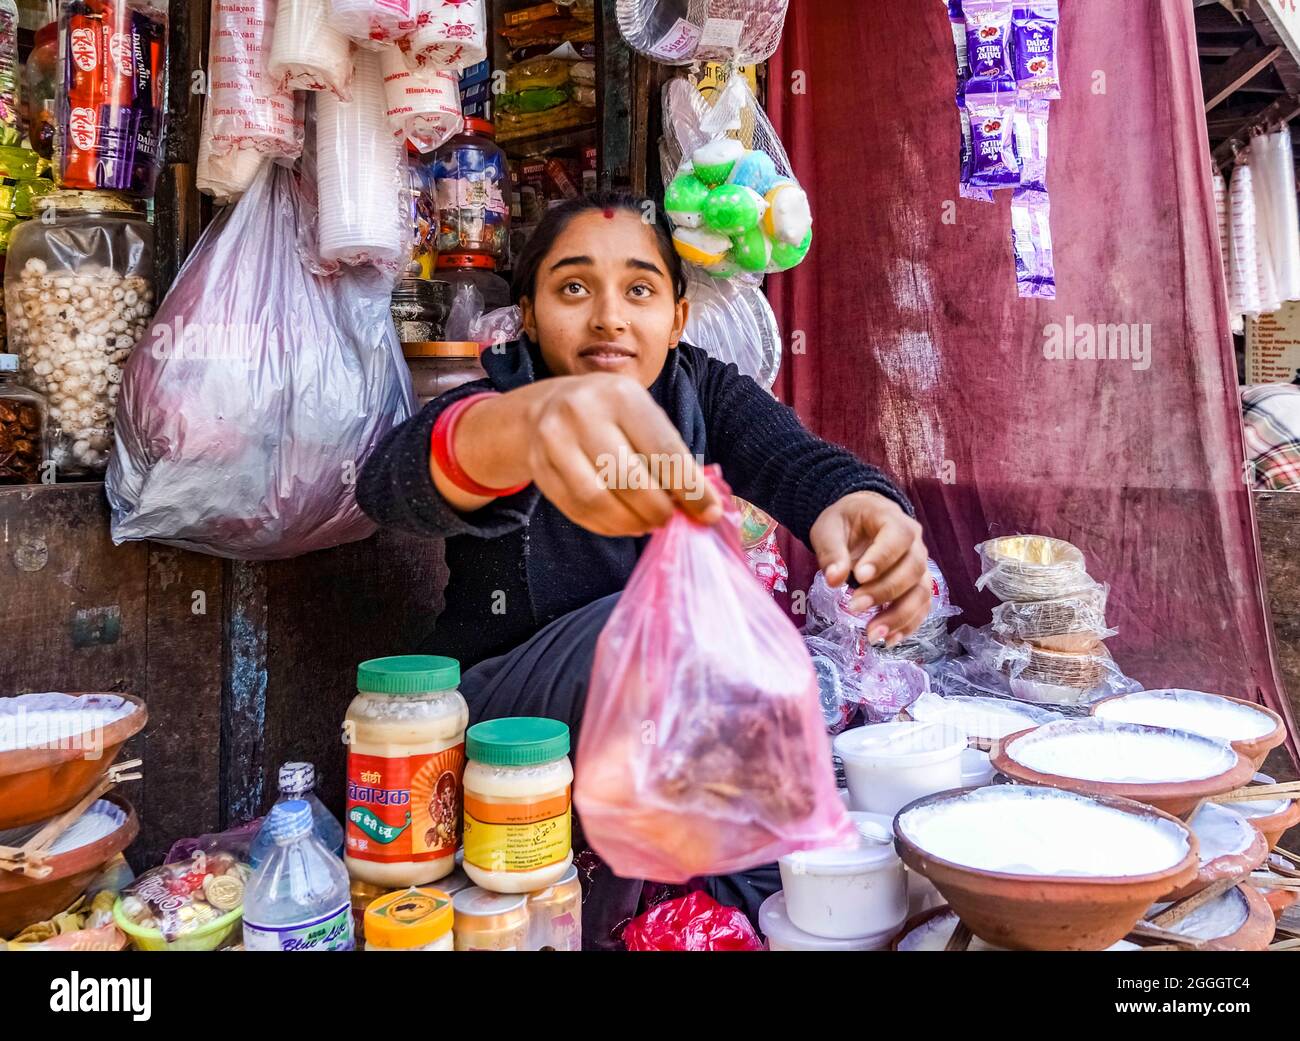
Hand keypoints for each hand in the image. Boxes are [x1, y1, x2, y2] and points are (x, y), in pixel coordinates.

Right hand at [522, 374, 723, 536]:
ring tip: (647, 523)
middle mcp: (584, 412)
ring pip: (599, 500)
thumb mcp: (642, 416)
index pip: (663, 451)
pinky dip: (607, 525)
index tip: (708, 513)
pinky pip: (578, 510)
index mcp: (622, 395)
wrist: (545, 406)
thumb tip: (702, 503)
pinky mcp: (540, 467)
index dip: (689, 489)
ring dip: (631, 521)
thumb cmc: (610, 414)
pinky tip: (623, 523)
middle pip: (629, 480)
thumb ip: (670, 454)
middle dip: (658, 510)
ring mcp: (555, 440)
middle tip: (670, 520)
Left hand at [810, 491, 930, 645]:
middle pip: (912, 569)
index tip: (859, 577)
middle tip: (854, 607)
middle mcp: (915, 544)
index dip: (882, 558)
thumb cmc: (844, 523)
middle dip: (885, 592)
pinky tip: (888, 641)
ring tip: (872, 635)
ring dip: (899, 616)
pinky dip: (907, 626)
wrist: (860, 522)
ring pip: (921, 593)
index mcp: (893, 519)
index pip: (898, 536)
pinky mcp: (918, 587)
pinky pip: (921, 608)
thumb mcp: (828, 529)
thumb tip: (834, 580)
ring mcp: (920, 566)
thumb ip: (831, 551)